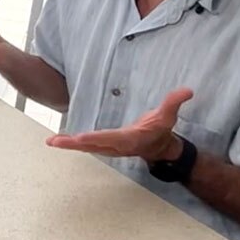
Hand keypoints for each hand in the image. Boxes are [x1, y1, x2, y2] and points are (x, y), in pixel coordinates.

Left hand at [45, 88, 193, 163]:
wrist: (159, 147)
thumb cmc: (161, 130)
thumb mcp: (169, 115)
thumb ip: (175, 102)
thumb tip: (187, 90)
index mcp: (129, 139)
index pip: (110, 138)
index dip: (96, 139)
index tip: (80, 138)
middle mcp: (116, 146)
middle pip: (92, 146)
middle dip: (73, 144)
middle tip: (55, 142)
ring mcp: (109, 148)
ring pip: (86, 148)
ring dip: (68, 145)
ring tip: (51, 142)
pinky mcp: (104, 147)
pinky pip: (86, 146)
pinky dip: (72, 144)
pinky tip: (58, 141)